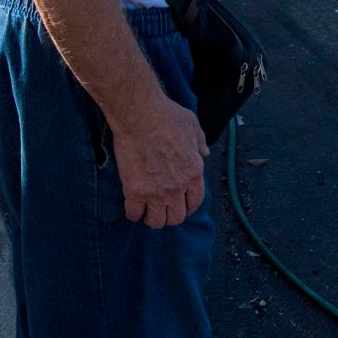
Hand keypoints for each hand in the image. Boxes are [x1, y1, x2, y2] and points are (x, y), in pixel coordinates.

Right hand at [111, 97, 206, 227]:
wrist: (140, 116)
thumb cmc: (167, 116)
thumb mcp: (192, 125)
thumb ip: (200, 142)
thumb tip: (204, 152)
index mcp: (194, 172)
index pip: (195, 202)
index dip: (188, 207)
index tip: (181, 205)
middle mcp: (178, 187)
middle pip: (177, 217)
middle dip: (170, 215)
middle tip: (162, 209)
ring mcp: (156, 192)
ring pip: (157, 221)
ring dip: (152, 219)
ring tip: (147, 212)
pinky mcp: (135, 191)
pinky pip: (134, 213)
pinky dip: (133, 214)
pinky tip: (132, 209)